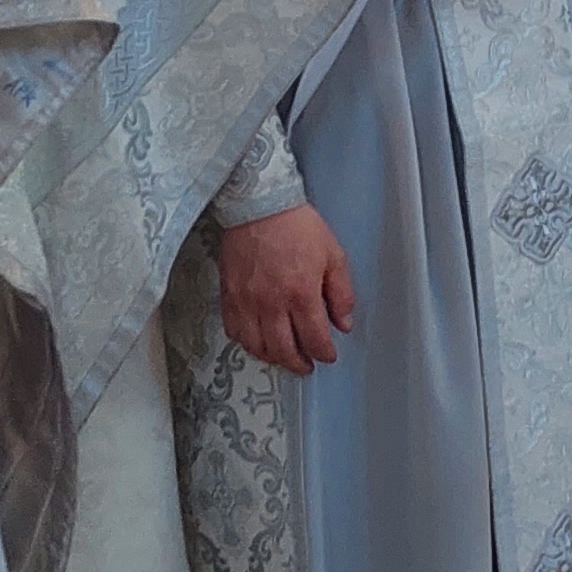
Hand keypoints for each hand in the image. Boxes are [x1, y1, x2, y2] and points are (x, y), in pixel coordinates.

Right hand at [218, 204, 356, 373]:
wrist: (258, 206)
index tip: (328, 355)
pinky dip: (247, 343)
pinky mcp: (228, 296)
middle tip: (307, 365)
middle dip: (298, 364)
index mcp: (300, 293)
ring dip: (272, 358)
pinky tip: (258, 341)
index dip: (324, 353)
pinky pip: (234, 331)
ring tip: (284, 357)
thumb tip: (343, 323)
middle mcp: (271, 303)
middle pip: (283, 350)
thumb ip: (341, 293)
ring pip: (256, 346)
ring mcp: (246, 301)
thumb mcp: (333, 256)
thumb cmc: (297, 227)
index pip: (314, 338)